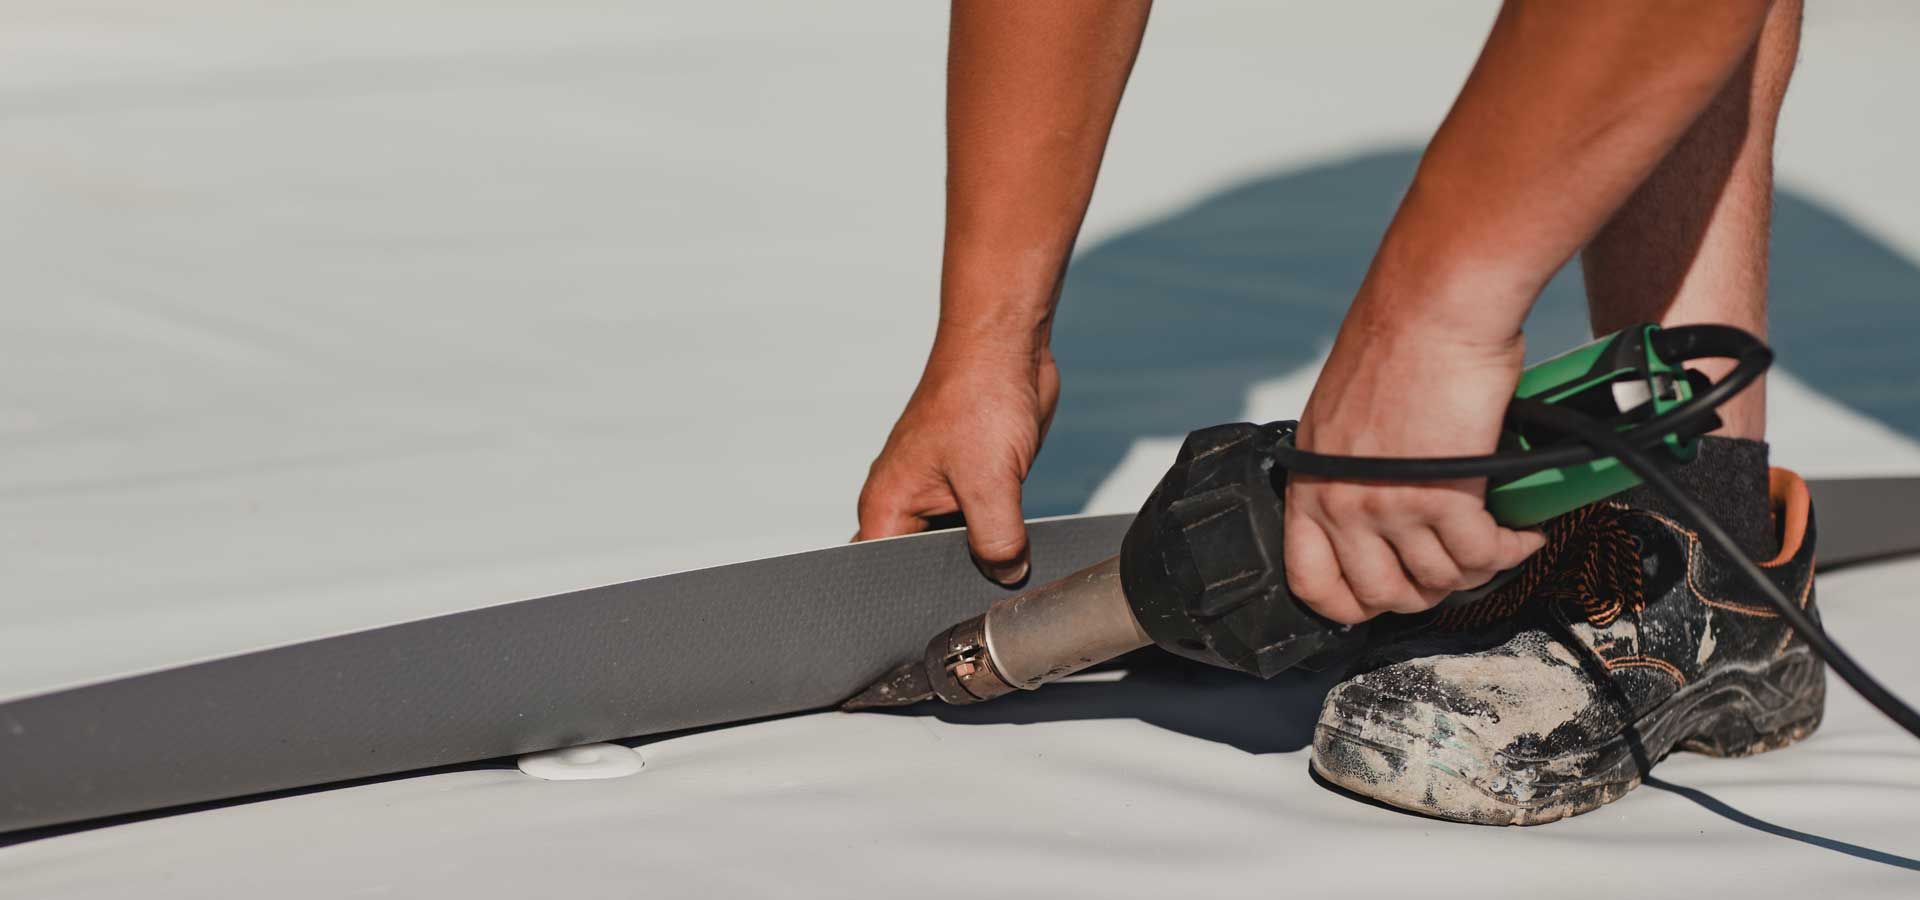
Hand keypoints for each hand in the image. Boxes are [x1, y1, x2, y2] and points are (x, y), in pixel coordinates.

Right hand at [856, 337, 1059, 584]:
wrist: (1007, 349)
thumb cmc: (976, 394)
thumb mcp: (990, 482)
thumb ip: (996, 541)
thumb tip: (1008, 574)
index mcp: (887, 505)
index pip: (885, 575)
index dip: (915, 597)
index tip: (948, 611)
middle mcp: (907, 502)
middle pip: (925, 566)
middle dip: (957, 576)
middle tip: (988, 583)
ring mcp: (941, 495)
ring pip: (960, 548)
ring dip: (985, 553)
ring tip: (1006, 555)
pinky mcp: (974, 486)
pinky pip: (984, 528)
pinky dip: (1002, 535)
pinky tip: (1020, 539)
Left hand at [1283, 315, 1546, 624]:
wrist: (1434, 305)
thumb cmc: (1400, 341)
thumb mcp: (1346, 412)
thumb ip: (1354, 465)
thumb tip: (1384, 499)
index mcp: (1311, 482)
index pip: (1310, 582)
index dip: (1352, 605)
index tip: (1387, 596)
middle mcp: (1341, 501)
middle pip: (1382, 595)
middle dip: (1428, 591)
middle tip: (1457, 566)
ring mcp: (1387, 504)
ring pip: (1439, 578)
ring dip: (1477, 568)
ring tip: (1498, 541)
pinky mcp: (1443, 496)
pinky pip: (1481, 554)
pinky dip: (1510, 549)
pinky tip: (1522, 531)